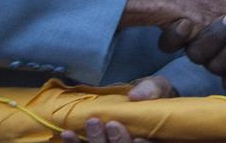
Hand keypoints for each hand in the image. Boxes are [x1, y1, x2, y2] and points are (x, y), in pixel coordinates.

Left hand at [57, 76, 174, 142]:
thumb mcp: (157, 87)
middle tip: (112, 124)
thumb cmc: (150, 95)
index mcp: (154, 138)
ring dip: (96, 142)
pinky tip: (68, 134)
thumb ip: (151, 89)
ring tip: (92, 122)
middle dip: (118, 142)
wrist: (134, 99)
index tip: (138, 138)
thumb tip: (135, 95)